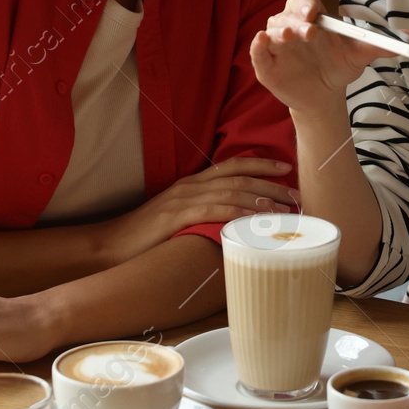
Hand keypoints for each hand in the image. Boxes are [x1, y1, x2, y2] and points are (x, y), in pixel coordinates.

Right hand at [103, 157, 297, 264]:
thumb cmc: (147, 237)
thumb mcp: (180, 218)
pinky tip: (253, 219)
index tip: (286, 167)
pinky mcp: (176, 216)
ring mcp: (183, 199)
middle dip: (271, 184)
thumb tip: (236, 223)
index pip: (233, 165)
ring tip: (283, 208)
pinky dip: (236, 212)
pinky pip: (213, 210)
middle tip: (297, 195)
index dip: (261, 163)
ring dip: (261, 198)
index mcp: (193, 183)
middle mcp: (191, 185)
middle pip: (240, 177)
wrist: (111, 245)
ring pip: (231, 191)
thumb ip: (205, 213)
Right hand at [251, 0, 387, 112]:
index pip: (304, 3)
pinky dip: (257, 46)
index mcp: (311, 19)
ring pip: (272, 30)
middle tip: (309, 30)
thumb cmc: (338, 68)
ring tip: (289, 37)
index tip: (315, 13)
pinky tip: (261, 41)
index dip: (306, 5)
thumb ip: (381, 45)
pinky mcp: (266, 64)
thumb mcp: (360, 55)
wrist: (325, 96)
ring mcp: (277, 46)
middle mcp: (291, 28)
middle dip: (296, 20)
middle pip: (286, 14)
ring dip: (279, 32)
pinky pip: (257, 51)